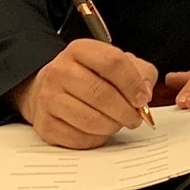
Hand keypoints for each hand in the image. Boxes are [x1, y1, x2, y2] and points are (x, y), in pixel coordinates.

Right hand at [10, 39, 157, 148]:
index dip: (133, 83)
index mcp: (79, 50)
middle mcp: (60, 71)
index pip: (112, 62)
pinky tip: (100, 131)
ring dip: (112, 126)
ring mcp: (48, 98)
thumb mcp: (116, 63)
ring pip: (90, 119)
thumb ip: (139, 72)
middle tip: (135, 118)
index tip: (143, 98)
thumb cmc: (88, 76)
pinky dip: (96, 139)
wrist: (50, 88)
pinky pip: (78, 138)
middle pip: (101, 94)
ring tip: (118, 123)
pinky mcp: (45, 124)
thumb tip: (144, 93)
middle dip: (125, 111)